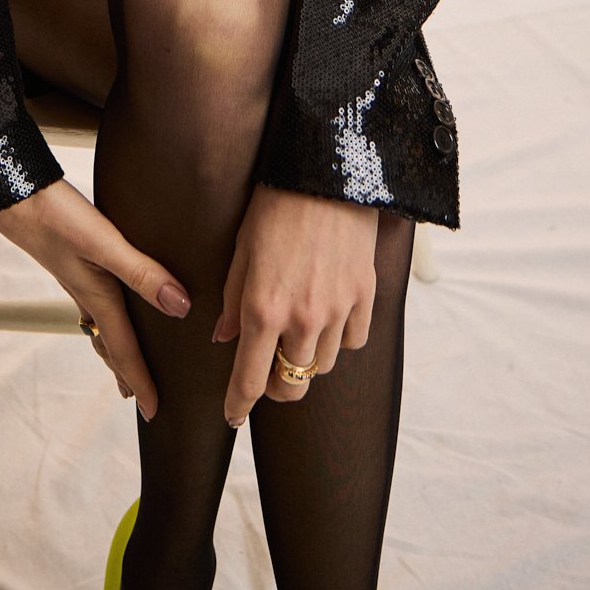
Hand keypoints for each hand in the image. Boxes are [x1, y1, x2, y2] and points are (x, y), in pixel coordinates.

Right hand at [0, 177, 190, 419]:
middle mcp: (87, 294)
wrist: (12, 194)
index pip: (124, 350)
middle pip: (111, 344)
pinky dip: (107, 316)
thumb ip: (141, 273)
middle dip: (127, 372)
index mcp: (97, 297)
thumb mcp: (103, 244)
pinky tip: (109, 299)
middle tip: (139, 398)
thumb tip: (180, 307)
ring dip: (115, 348)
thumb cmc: (54, 216)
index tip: (154, 413)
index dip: (142, 382)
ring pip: (101, 325)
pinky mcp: (72, 259)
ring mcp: (76, 278)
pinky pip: (95, 301)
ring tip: (124, 362)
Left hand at [213, 184, 378, 426]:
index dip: (239, 404)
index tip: (233, 416)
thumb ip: (234, 301)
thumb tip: (224, 339)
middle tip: (267, 374)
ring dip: (306, 360)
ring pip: (322, 367)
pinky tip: (328, 318)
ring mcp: (338, 310)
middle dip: (276, 388)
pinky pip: (353, 341)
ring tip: (297, 334)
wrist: (326, 172)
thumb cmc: (275, 206)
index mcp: (264, 309)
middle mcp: (303, 319)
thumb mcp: (242, 250)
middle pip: (292, 386)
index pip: (250, 379)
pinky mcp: (366, 297)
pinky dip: (339, 339)